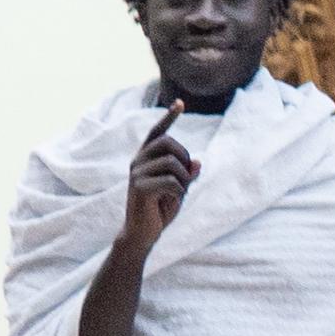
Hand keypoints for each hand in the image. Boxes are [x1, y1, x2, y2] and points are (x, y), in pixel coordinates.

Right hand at [119, 116, 199, 251]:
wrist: (143, 232)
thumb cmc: (160, 208)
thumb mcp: (178, 189)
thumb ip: (187, 175)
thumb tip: (198, 162)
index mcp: (146, 158)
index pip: (157, 133)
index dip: (169, 118)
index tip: (180, 103)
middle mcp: (138, 161)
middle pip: (170, 143)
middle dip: (185, 159)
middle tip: (185, 179)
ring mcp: (136, 173)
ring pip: (173, 163)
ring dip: (184, 180)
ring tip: (177, 193)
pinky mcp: (139, 187)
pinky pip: (172, 182)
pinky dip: (179, 193)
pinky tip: (171, 201)